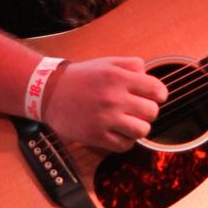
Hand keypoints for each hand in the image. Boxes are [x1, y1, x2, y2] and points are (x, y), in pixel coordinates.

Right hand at [42, 57, 168, 150]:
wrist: (49, 93)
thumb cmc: (81, 77)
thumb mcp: (107, 63)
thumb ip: (131, 65)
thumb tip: (149, 76)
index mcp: (118, 77)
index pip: (156, 90)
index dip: (159, 94)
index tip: (154, 97)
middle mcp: (114, 98)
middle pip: (152, 112)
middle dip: (148, 111)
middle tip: (137, 109)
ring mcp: (106, 119)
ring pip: (142, 130)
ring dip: (138, 127)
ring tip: (129, 122)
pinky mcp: (97, 136)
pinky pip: (125, 145)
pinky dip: (125, 140)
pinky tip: (117, 132)